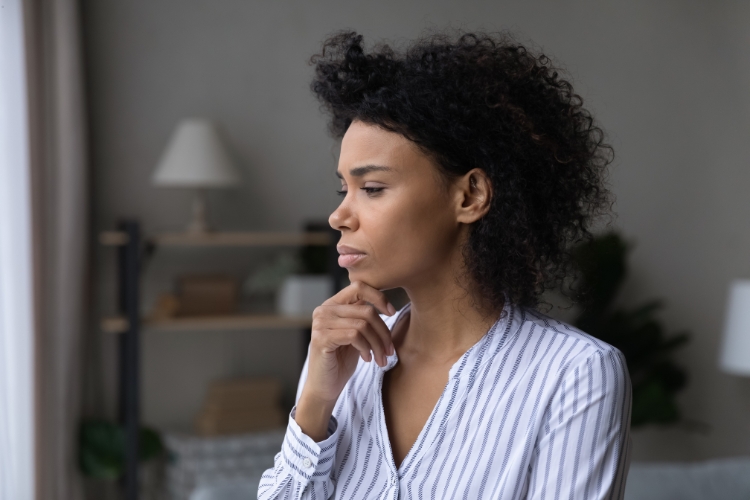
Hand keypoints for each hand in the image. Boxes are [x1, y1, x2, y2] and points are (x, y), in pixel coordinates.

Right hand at [295, 281, 395, 439]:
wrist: (325, 387)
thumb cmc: (342, 360)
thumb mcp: (356, 334)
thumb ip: (364, 317)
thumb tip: (389, 307)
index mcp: (333, 304)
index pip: (358, 287)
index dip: (379, 297)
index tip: (392, 313)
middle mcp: (324, 310)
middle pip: (366, 310)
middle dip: (383, 332)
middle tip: (390, 350)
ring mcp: (321, 323)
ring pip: (363, 324)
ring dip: (377, 344)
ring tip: (381, 358)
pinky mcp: (321, 338)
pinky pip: (354, 335)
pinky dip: (366, 348)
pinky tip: (367, 359)